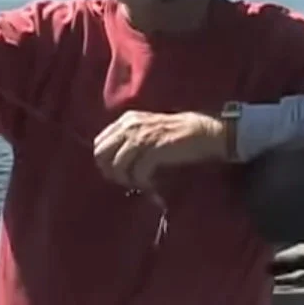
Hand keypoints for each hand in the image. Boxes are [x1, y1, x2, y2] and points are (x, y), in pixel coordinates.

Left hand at [93, 111, 225, 190]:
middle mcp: (130, 125)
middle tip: (129, 181)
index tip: (121, 173)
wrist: (204, 132)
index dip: (106, 163)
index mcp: (126, 120)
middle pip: (102, 155)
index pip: (99, 144)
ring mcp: (142, 136)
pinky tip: (154, 184)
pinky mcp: (155, 148)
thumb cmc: (176, 136)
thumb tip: (110, 167)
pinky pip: (138, 173)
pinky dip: (144, 183)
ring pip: (117, 166)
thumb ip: (128, 142)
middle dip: (112, 172)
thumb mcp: (147, 131)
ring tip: (143, 183)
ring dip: (129, 180)